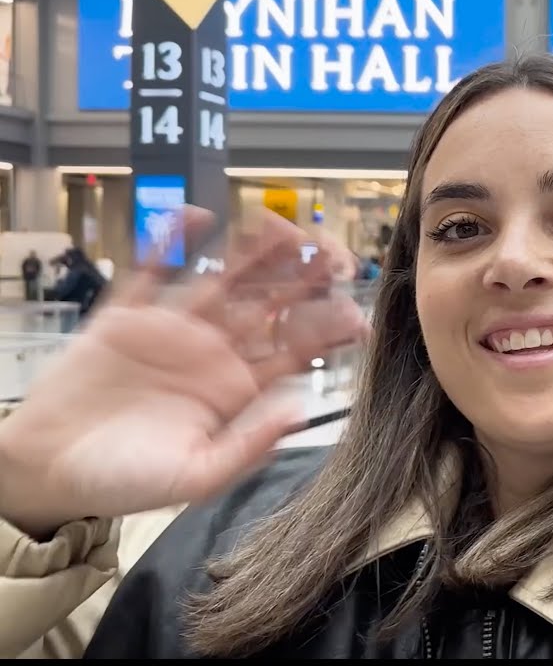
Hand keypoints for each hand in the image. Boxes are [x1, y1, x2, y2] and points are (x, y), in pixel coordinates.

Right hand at [0, 207, 369, 537]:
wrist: (50, 472)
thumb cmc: (125, 481)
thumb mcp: (195, 476)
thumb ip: (247, 444)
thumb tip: (299, 409)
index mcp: (236, 390)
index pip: (292, 351)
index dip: (324, 331)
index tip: (357, 313)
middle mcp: (212, 353)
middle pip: (268, 306)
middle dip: (300, 280)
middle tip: (334, 252)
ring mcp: (172, 330)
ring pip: (222, 281)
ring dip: (252, 255)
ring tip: (282, 226)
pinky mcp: (127, 316)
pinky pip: (153, 271)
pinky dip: (172, 242)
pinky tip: (198, 216)